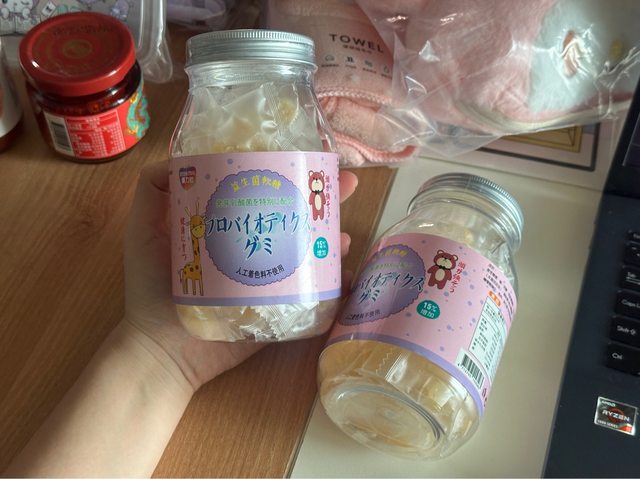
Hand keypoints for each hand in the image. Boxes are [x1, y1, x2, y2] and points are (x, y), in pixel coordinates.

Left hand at [123, 160, 357, 390]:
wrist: (161, 353)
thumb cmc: (149, 290)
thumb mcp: (142, 232)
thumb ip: (151, 193)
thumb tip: (181, 156)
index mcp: (227, 228)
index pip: (262, 192)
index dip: (285, 173)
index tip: (306, 157)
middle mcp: (253, 250)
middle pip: (293, 219)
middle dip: (323, 202)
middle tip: (346, 187)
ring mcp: (268, 281)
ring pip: (308, 254)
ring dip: (331, 242)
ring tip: (344, 235)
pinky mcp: (277, 311)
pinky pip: (312, 296)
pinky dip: (335, 287)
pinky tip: (348, 277)